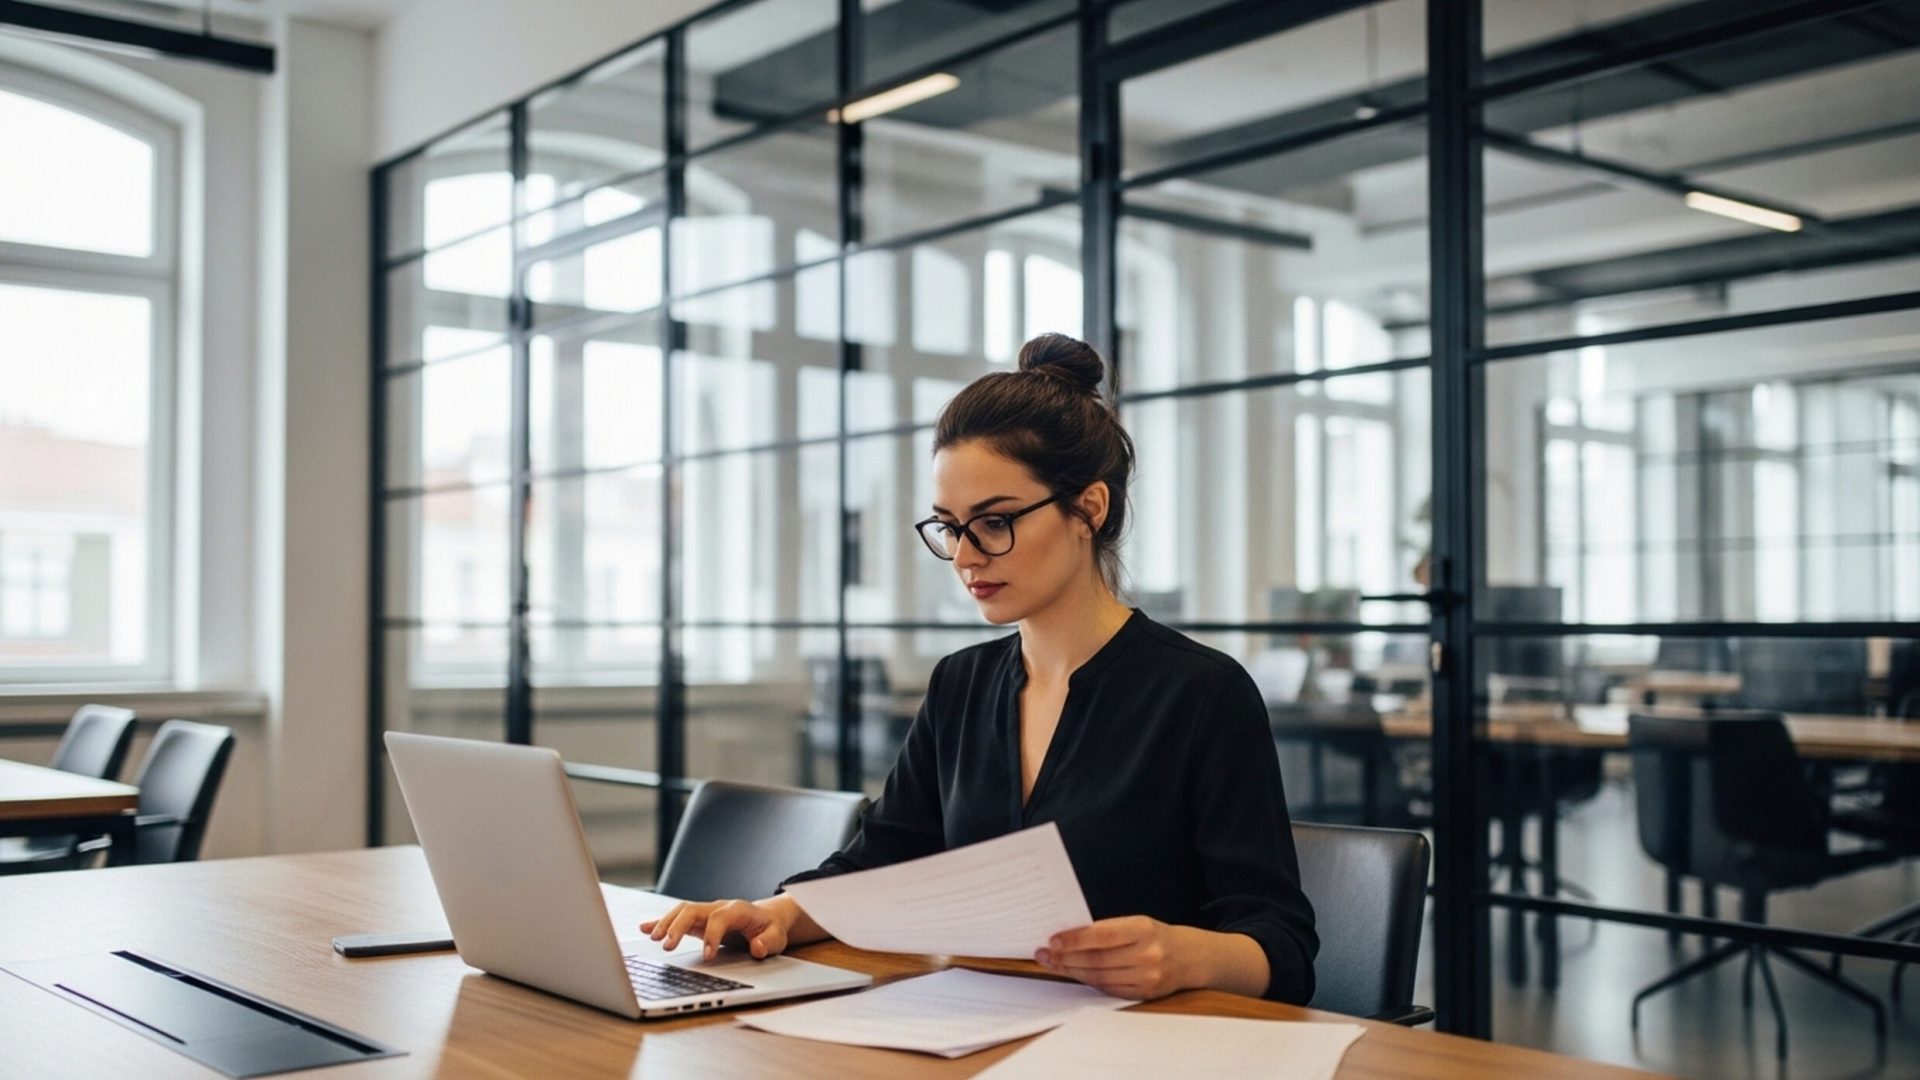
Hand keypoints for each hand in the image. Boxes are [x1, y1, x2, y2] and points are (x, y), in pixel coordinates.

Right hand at [640, 898, 793, 960]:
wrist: (767, 918)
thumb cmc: (770, 929)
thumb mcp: (777, 938)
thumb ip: (768, 942)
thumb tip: (757, 947)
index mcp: (737, 910)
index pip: (719, 918)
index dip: (712, 935)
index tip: (707, 956)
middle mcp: (718, 907)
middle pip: (692, 910)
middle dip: (678, 926)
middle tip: (666, 947)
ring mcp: (706, 912)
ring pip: (681, 911)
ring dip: (665, 923)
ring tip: (652, 938)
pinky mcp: (698, 920)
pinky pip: (677, 918)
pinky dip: (660, 922)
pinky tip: (644, 928)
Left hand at [1034, 915, 1193, 999]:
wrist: (1191, 957)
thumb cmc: (1156, 936)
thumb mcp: (1137, 923)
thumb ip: (1108, 930)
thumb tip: (1068, 937)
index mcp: (1144, 930)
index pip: (1103, 935)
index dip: (1075, 939)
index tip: (1052, 940)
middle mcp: (1148, 955)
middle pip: (1097, 960)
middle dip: (1066, 957)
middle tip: (1044, 954)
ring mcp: (1148, 978)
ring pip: (1100, 977)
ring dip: (1072, 971)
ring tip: (1053, 964)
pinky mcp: (1145, 994)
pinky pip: (1109, 989)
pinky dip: (1089, 982)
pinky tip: (1075, 974)